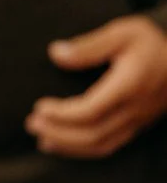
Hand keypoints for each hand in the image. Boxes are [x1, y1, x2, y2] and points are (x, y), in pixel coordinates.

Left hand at [26, 14, 166, 158]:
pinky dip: (84, 149)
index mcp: (127, 87)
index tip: (39, 106)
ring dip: (68, 145)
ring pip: (100, 145)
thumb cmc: (151, 42)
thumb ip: (89, 46)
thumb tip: (55, 53)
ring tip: (41, 139)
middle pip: (92, 133)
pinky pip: (109, 146)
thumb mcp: (122, 32)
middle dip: (59, 132)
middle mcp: (133, 110)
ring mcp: (136, 121)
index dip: (62, 114)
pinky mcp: (137, 126)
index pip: (90, 111)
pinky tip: (64, 145)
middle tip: (31, 124)